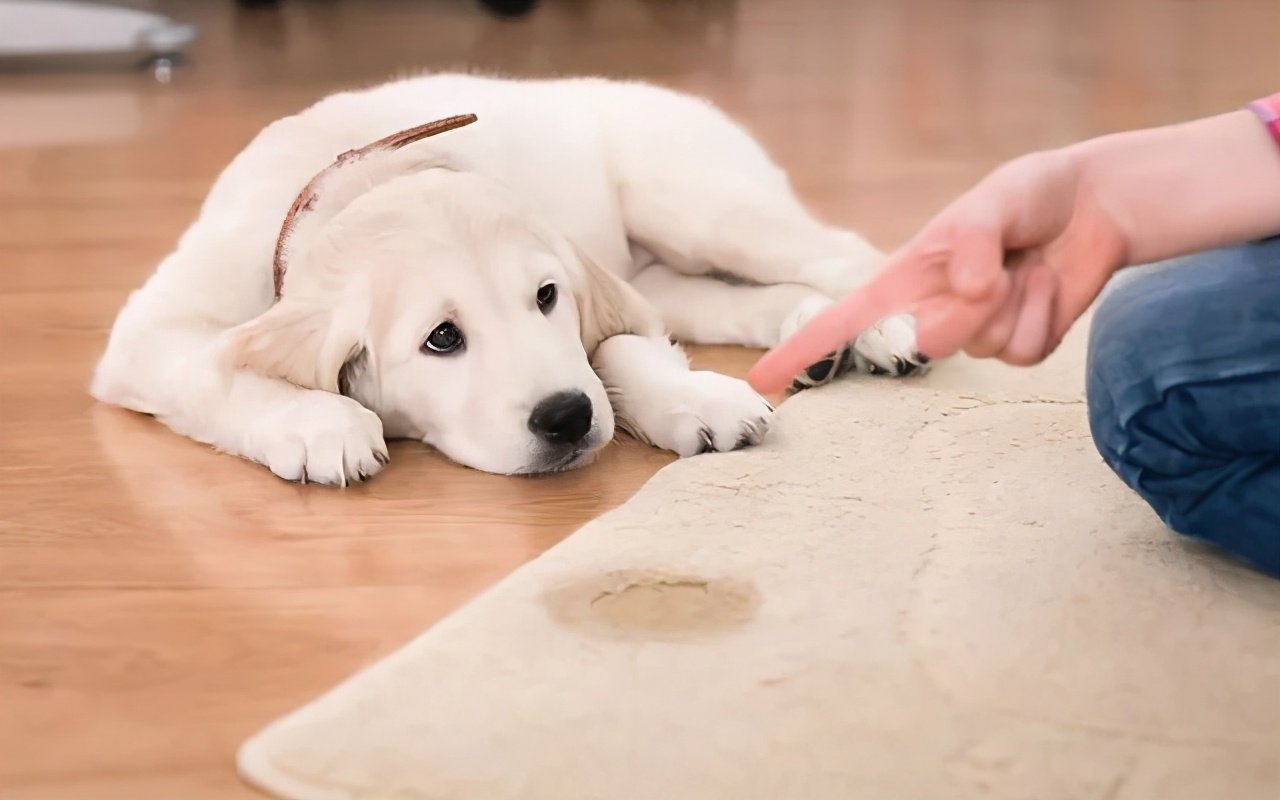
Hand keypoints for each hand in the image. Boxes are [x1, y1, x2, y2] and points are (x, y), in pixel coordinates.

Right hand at [749, 106, 1279, 394]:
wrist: (1094, 207)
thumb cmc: (1029, 195)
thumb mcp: (994, 199)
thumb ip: (973, 240)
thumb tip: (967, 292)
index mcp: (908, 276)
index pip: (843, 319)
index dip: (802, 349)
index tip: (765, 380)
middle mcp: (934, 309)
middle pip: (929, 342)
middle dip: (967, 311)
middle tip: (995, 271)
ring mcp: (977, 332)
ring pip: (985, 348)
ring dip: (1016, 302)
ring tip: (1027, 265)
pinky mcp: (1020, 345)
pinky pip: (1025, 354)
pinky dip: (1045, 316)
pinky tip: (1048, 284)